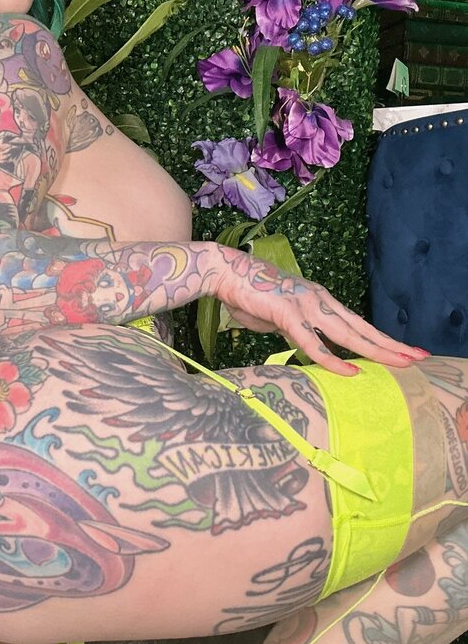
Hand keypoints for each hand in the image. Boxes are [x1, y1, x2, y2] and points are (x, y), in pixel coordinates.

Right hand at [214, 247, 428, 375]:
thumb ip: (296, 330)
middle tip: (419, 357)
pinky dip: (332, 358)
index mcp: (319, 299)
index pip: (356, 322)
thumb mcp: (279, 318)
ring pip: (347, 333)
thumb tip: (303, 344)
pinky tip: (350, 370)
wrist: (224, 273)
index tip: (402, 350)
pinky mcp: (287, 313)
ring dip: (375, 350)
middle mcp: (319, 299)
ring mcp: (305, 305)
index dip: (380, 337)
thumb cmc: (247, 294)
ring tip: (399, 362)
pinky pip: (313, 342)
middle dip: (391, 344)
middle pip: (361, 327)